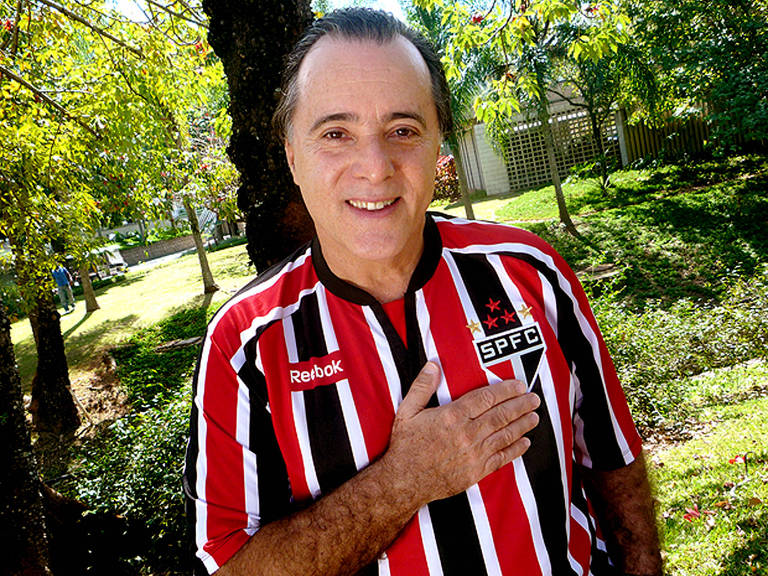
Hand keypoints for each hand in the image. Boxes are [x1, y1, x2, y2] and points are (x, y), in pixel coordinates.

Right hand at [383, 362, 539, 506]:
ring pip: (505, 435)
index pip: (487, 398)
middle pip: (501, 415)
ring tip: (535, 416)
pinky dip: (516, 449)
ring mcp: (474, 454)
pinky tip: (525, 442)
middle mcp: (467, 434)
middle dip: (521, 405)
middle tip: (534, 398)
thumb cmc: (405, 445)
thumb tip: (433, 365)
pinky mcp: (476, 472)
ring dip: (523, 424)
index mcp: (452, 416)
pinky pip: (502, 458)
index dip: (506, 390)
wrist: (404, 482)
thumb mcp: (407, 411)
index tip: (519, 385)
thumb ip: (422, 387)